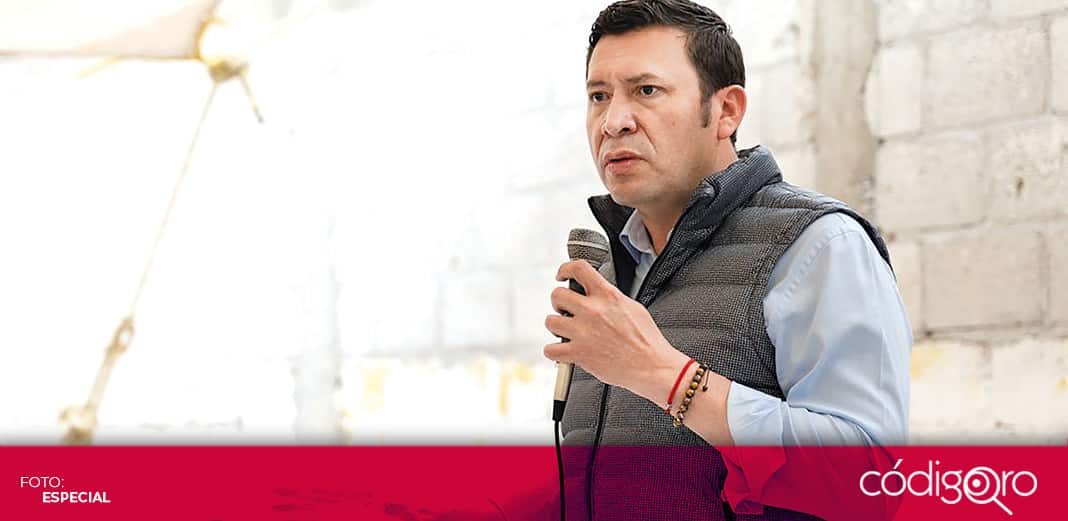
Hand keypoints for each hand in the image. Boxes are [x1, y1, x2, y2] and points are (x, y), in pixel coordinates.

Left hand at [543, 260, 689, 404]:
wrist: (652, 366)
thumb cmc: (646, 341)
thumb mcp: (633, 307)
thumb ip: (611, 298)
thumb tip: (599, 294)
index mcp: (608, 296)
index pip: (579, 268)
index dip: (565, 268)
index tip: (562, 274)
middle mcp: (593, 311)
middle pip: (557, 295)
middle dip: (559, 302)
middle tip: (565, 310)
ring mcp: (584, 332)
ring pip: (550, 321)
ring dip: (556, 326)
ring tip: (566, 331)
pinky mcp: (579, 354)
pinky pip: (550, 349)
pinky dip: (553, 351)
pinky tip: (562, 351)